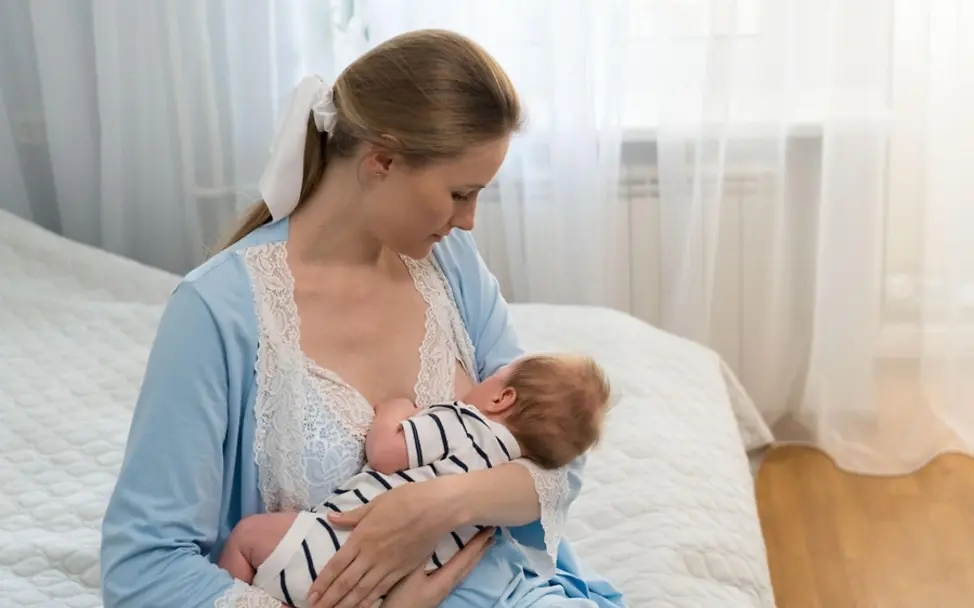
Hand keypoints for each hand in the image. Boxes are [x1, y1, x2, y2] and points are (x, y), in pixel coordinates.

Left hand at [305, 479, 467, 607]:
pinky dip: (369, 601)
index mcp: (362, 537)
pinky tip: (360, 607)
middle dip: (329, 598)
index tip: (311, 594)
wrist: (437, 508)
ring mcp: (387, 565)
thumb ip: (353, 515)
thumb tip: (331, 517)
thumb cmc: (406, 499)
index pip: (336, 565)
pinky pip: (382, 590)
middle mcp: (372, 555)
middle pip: (346, 582)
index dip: (322, 582)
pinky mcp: (402, 570)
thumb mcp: (376, 503)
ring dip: (345, 604)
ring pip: (362, 591)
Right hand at [381, 529, 494, 607]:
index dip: (478, 542)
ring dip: (475, 555)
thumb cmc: (402, 598)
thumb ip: (422, 555)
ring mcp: (444, 589)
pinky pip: (458, 572)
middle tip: (492, 533)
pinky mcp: (438, 592)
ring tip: (483, 545)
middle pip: (470, 563)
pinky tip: (462, 561)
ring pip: (465, 569)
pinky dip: (465, 562)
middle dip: (481, 548)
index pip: (466, 556)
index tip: (490, 528)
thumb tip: (434, 533)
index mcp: (446, 578)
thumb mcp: (410, 574)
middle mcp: (449, 584)